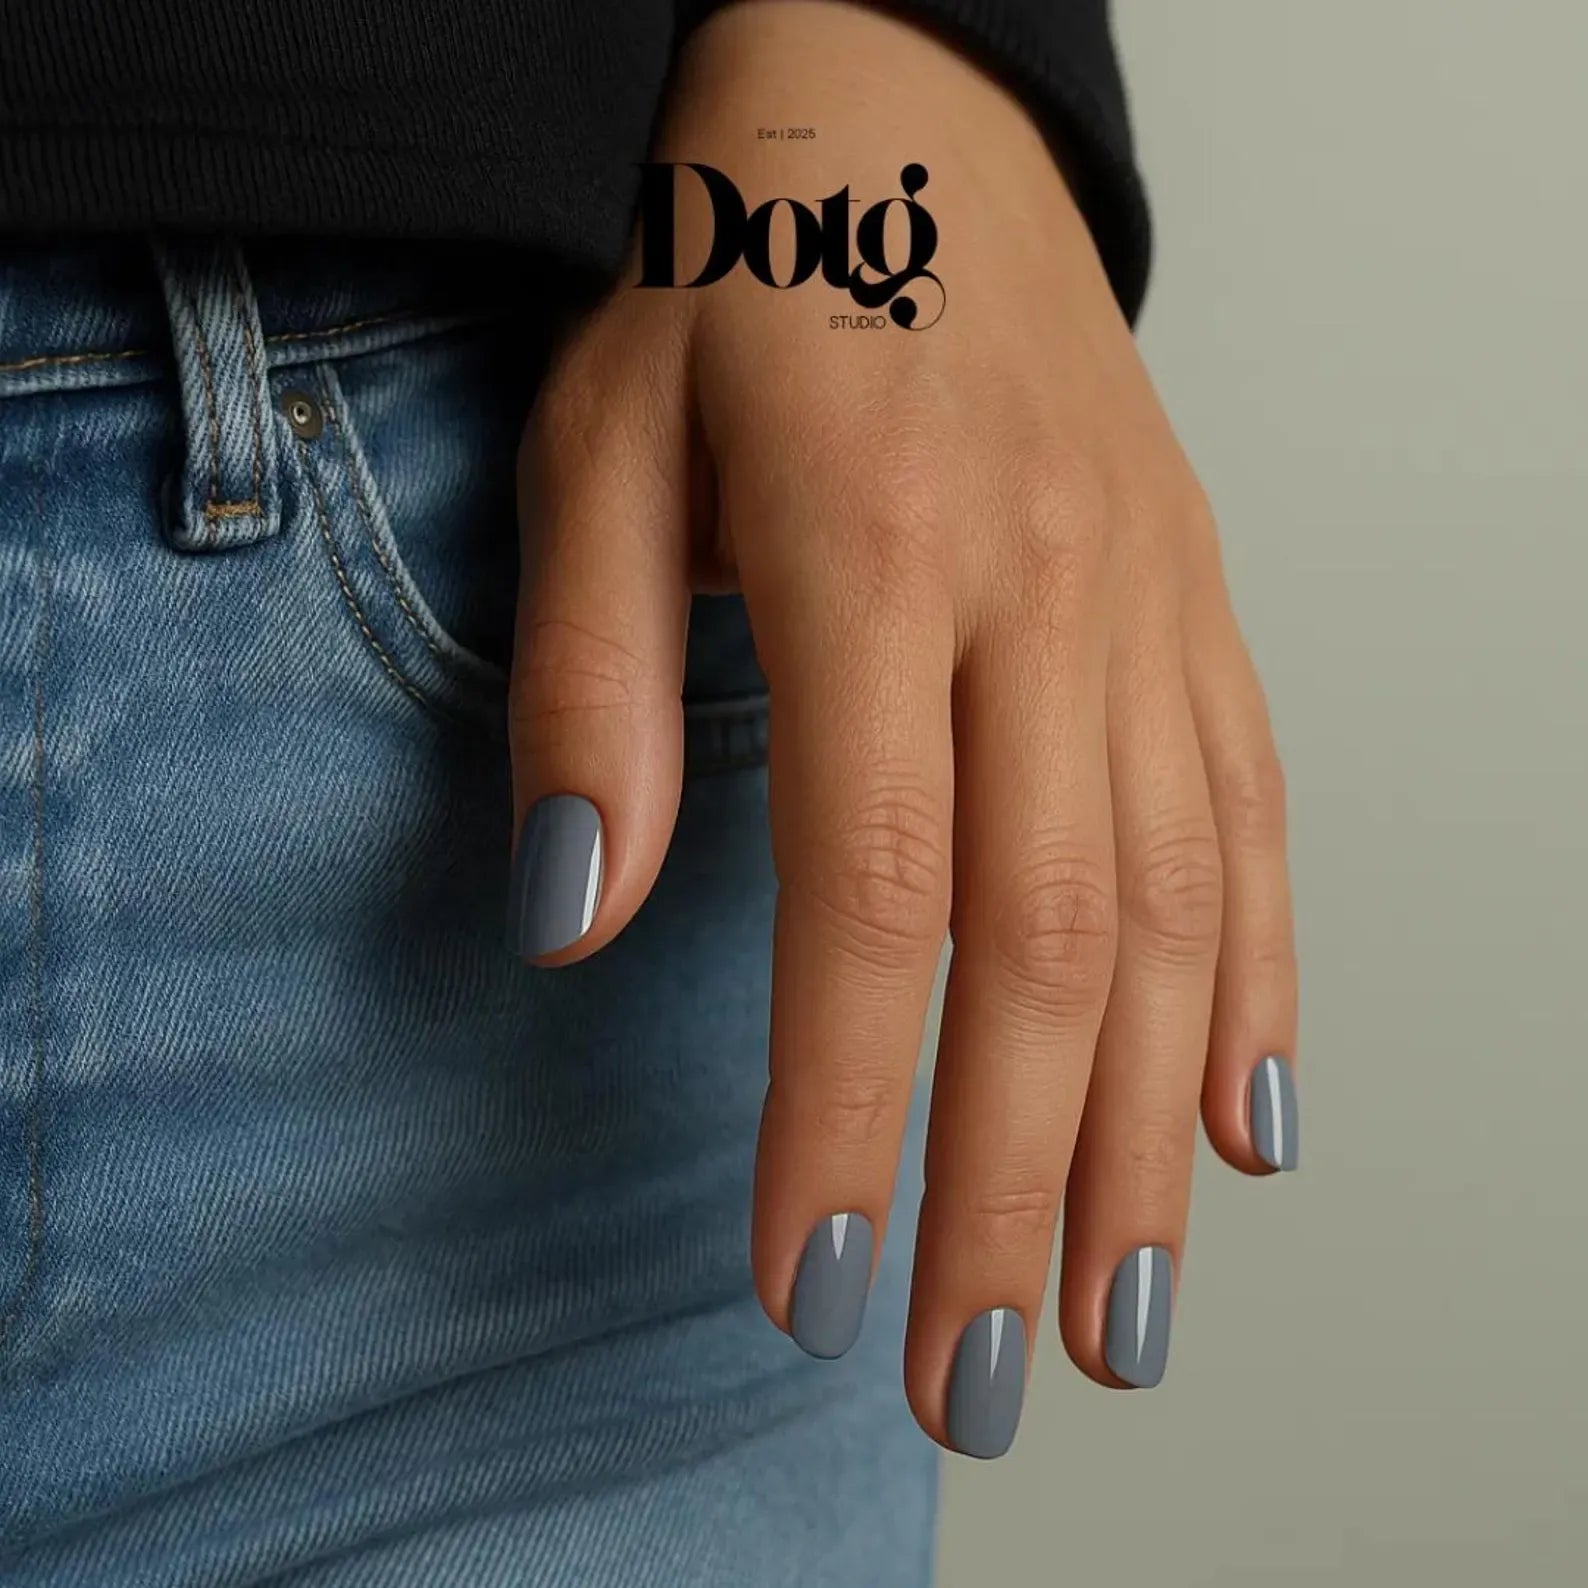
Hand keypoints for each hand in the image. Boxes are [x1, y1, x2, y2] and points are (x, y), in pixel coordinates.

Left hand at [507, 0, 1296, 1455]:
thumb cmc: (742, 285)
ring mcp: (1150, 605)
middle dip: (1010, 1187)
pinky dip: (1261, 985)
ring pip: (1182, 912)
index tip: (810, 1284)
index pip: (877, 897)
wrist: (903, 127)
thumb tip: (572, 915)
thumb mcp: (601, 450)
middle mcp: (1049, 594)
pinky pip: (1254, 818)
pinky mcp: (1197, 608)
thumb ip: (588, 688)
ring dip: (1148, 1137)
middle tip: (972, 1380)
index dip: (843, 1113)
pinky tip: (1247, 1124)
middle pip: (1053, 947)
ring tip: (1115, 1317)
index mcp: (880, 552)